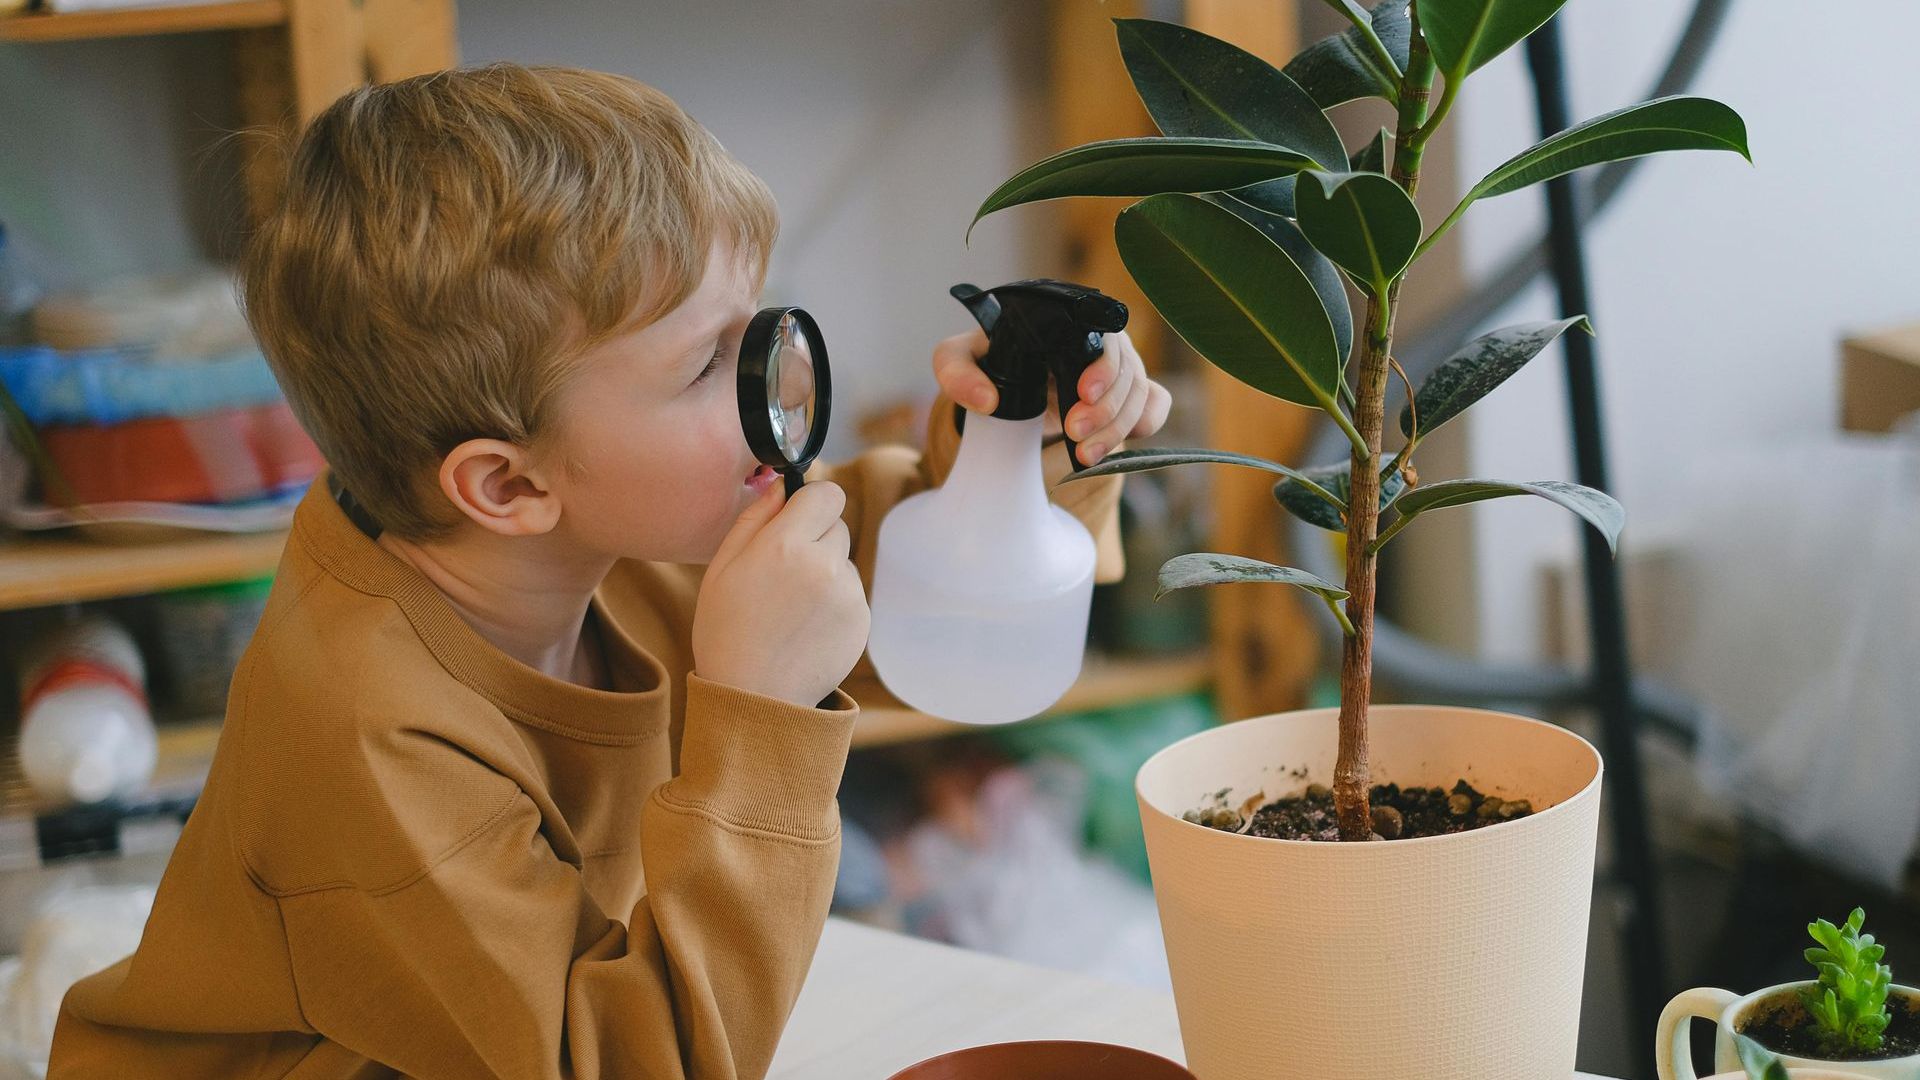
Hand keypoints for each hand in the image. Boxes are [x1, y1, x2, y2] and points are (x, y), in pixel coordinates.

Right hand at [692, 481, 868, 707]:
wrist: (755, 697)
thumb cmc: (727, 631)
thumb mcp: (722, 568)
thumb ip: (755, 518)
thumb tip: (782, 484)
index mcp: (786, 545)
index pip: (827, 493)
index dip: (812, 502)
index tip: (797, 517)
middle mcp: (824, 564)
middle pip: (837, 525)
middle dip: (814, 538)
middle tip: (783, 572)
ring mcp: (848, 594)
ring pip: (843, 560)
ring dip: (824, 571)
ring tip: (791, 607)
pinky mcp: (862, 620)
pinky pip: (851, 592)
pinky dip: (833, 602)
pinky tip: (806, 626)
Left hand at [932, 326, 1171, 465]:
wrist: (1006, 381)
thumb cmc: (986, 361)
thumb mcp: (958, 360)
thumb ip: (957, 373)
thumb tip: (986, 400)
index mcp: (1068, 322)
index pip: (1104, 336)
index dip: (1102, 368)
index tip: (1083, 395)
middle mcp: (1100, 339)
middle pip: (1127, 370)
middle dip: (1107, 409)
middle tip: (1074, 434)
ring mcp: (1118, 367)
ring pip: (1140, 392)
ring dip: (1118, 428)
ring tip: (1087, 455)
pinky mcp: (1126, 394)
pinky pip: (1155, 403)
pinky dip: (1146, 423)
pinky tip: (1121, 444)